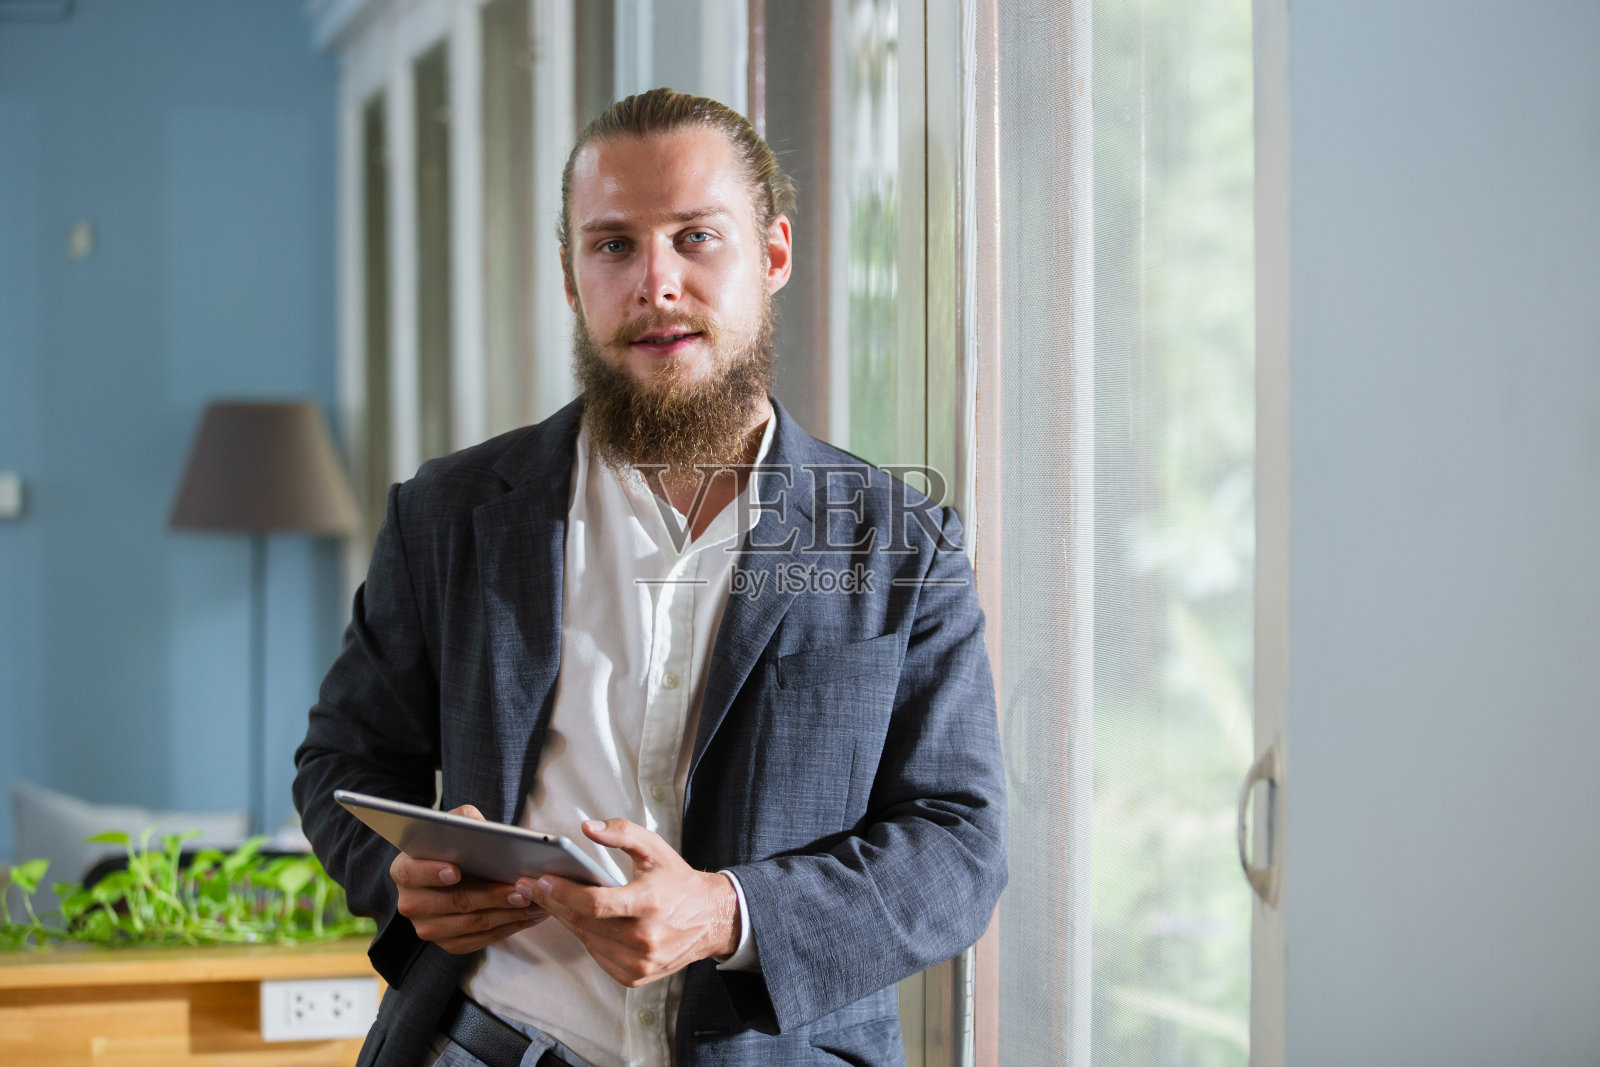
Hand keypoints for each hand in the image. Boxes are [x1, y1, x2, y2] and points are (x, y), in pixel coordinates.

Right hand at [390, 804, 547, 953]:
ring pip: (472, 923)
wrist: (453, 871)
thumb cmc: (454, 845)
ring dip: (507, 914)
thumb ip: (462, 820)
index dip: (432, 872)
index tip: (456, 871)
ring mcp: (428, 928)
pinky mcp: (449, 943)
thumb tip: (479, 826)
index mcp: (404, 870)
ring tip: (534, 901)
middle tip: (520, 889)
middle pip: (453, 902)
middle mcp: (411, 903)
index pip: (411, 872)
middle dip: (490, 896)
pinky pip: (481, 940)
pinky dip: (509, 927)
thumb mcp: (454, 825)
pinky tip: (529, 915)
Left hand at [526, 818, 738, 986]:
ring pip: (587, 941)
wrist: (710, 919)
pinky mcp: (636, 976)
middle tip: (531, 887)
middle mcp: (645, 938)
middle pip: (584, 923)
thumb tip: (586, 827)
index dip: (564, 892)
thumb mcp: (655, 848)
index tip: (541, 880)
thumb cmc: (677, 881)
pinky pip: (598, 956)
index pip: (595, 903)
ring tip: (550, 900)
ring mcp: (640, 962)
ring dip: (566, 920)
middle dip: (553, 903)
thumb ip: (621, 833)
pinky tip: (578, 920)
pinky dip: (586, 938)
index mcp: (649, 904)